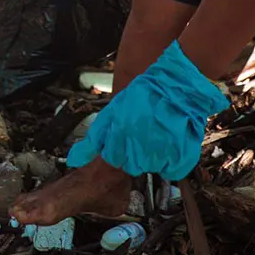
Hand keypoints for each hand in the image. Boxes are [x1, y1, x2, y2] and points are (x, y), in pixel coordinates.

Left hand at [67, 41, 228, 179]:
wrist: (179, 85)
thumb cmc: (146, 94)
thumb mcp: (113, 112)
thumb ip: (94, 139)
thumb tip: (75, 160)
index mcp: (120, 140)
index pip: (112, 158)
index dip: (118, 146)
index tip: (126, 133)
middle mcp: (138, 153)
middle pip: (131, 165)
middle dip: (134, 151)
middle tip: (144, 131)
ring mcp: (160, 157)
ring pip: (150, 167)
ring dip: (152, 155)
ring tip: (159, 132)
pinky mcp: (180, 159)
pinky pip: (170, 170)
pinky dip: (170, 160)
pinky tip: (170, 143)